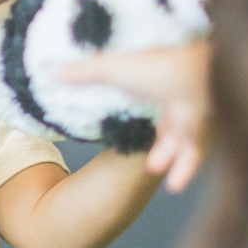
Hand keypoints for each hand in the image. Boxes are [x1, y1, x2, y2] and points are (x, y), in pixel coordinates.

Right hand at [57, 42, 211, 191]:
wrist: (189, 66)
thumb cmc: (152, 61)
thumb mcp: (110, 69)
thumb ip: (82, 73)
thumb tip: (50, 71)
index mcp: (159, 78)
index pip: (155, 92)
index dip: (145, 97)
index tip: (135, 111)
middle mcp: (179, 95)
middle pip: (174, 116)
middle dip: (163, 131)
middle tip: (147, 144)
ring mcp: (191, 112)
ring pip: (184, 136)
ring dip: (168, 152)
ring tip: (153, 167)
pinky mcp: (197, 128)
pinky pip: (192, 150)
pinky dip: (184, 168)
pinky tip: (175, 186)